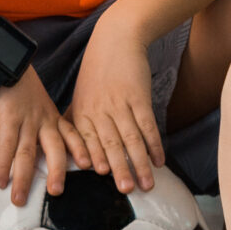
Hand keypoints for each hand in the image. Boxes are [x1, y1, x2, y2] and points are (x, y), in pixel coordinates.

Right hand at [0, 72, 73, 205]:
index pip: (72, 136)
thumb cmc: (21, 89)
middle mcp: (43, 121)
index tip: (90, 166)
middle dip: (56, 172)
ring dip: (23, 179)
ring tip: (19, 199)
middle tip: (57, 194)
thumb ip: (46, 125)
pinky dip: (2, 165)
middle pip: (55, 149)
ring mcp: (26, 121)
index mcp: (53, 118)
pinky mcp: (7, 119)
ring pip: (27, 154)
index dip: (81, 150)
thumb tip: (48, 148)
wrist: (4, 65)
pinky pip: (6, 146)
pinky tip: (0, 181)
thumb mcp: (41, 106)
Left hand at [65, 27, 163, 192]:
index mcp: (82, 112)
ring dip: (139, 163)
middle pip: (110, 143)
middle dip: (118, 168)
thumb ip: (74, 122)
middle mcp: (100, 110)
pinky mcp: (139, 97)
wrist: (117, 39)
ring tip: (147, 184)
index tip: (101, 176)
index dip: (95, 157)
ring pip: (131, 138)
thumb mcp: (80, 95)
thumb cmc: (97, 71)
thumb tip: (70, 150)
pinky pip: (148, 125)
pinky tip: (160, 160)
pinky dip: (155, 144)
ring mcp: (121, 104)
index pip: (88, 139)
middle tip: (125, 190)